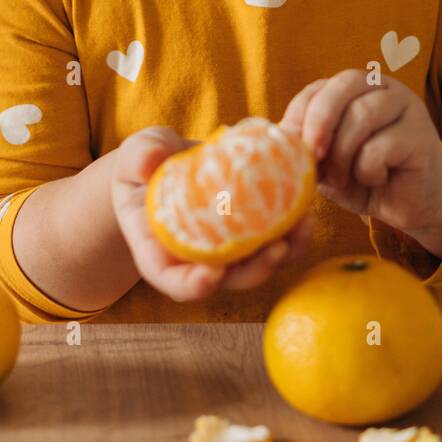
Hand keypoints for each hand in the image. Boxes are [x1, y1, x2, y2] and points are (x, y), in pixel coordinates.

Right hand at [111, 127, 315, 302]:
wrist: (170, 162)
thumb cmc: (145, 164)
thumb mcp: (135, 156)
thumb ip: (139, 157)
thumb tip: (150, 162)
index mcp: (159, 251)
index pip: (172, 280)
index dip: (191, 285)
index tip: (211, 274)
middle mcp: (196, 259)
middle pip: (226, 280)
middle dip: (254, 271)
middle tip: (275, 250)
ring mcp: (226, 249)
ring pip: (258, 265)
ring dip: (284, 253)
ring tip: (301, 226)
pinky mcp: (250, 233)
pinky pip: (276, 241)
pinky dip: (294, 232)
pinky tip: (306, 209)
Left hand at [279, 71, 441, 256]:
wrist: (407, 207)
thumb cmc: (363, 178)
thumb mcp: (327, 161)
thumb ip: (307, 144)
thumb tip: (279, 138)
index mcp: (356, 89)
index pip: (321, 86)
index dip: (301, 113)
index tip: (290, 144)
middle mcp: (384, 88)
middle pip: (345, 85)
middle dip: (320, 120)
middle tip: (311, 154)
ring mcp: (407, 108)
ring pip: (363, 114)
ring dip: (343, 153)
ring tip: (343, 178)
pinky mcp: (421, 136)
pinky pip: (382, 145)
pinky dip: (369, 169)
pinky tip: (376, 178)